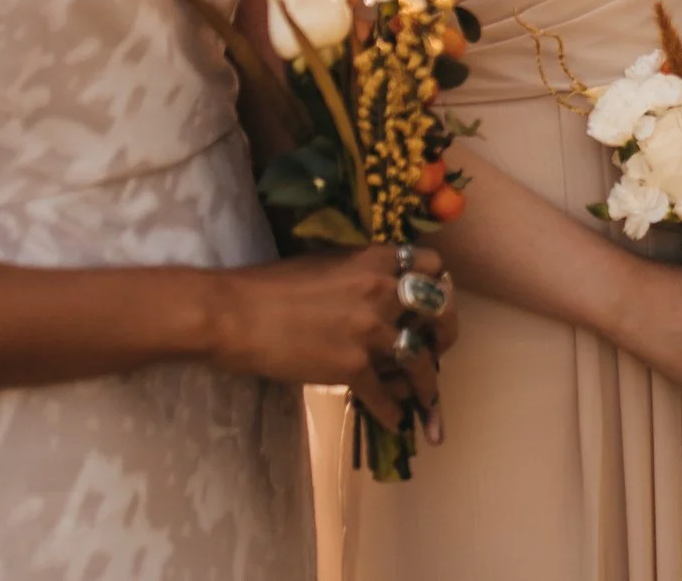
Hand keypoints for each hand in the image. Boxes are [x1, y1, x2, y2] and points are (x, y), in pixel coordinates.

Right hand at [205, 244, 459, 435]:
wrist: (235, 315)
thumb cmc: (271, 285)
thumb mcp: (329, 262)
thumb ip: (363, 274)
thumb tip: (382, 291)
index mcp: (377, 259)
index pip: (433, 266)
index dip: (439, 284)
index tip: (433, 301)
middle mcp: (383, 291)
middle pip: (440, 311)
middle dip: (446, 333)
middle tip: (440, 348)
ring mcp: (370, 330)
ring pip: (419, 359)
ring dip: (427, 383)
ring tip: (427, 398)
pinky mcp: (352, 366)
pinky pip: (383, 395)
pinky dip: (391, 412)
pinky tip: (394, 422)